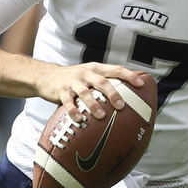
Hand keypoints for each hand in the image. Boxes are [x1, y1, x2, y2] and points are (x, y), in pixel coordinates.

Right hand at [33, 62, 147, 123]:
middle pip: (101, 82)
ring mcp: (73, 81)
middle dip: (112, 93)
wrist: (46, 76)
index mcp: (96, 68)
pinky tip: (79, 119)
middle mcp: (85, 73)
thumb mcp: (90, 75)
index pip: (115, 69)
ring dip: (93, 104)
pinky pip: (68, 101)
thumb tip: (128, 96)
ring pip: (85, 92)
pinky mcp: (61, 90)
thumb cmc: (75, 79)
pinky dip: (73, 110)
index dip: (129, 75)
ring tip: (101, 116)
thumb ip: (105, 82)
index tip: (141, 84)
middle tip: (121, 105)